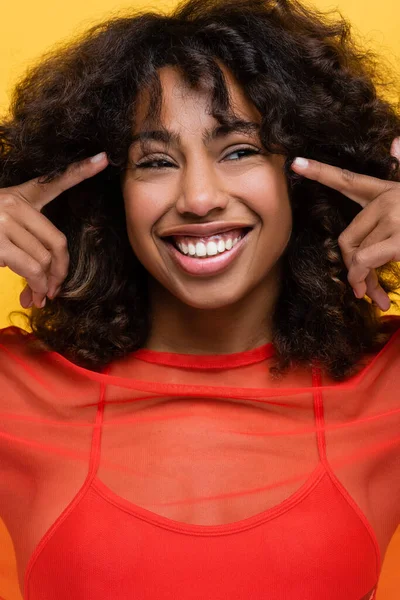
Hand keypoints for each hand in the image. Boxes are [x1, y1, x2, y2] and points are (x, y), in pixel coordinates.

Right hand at [0, 152, 107, 309]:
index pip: (54, 182)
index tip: (103, 159)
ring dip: (46, 284)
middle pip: (57, 240)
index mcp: (18, 196)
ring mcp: (3, 219)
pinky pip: (31, 267)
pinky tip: (33, 294)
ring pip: (44, 258)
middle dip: (61, 270)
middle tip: (57, 288)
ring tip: (40, 296)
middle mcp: (13, 203)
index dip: (80, 171)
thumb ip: (26, 242)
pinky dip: (37, 285)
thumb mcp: (3, 227)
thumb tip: (43, 281)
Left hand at [291, 137, 399, 311]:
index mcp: (391, 190)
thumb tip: (397, 139)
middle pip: (346, 234)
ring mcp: (394, 217)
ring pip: (353, 251)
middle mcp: (389, 199)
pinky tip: (373, 295)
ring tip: (371, 293)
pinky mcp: (398, 239)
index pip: (348, 180)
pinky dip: (362, 279)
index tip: (294, 163)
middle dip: (350, 263)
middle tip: (360, 284)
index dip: (320, 171)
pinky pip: (363, 261)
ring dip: (359, 279)